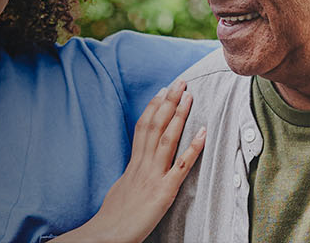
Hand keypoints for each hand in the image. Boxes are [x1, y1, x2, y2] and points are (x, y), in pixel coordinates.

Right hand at [59, 81, 205, 242]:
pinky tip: (203, 132)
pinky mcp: (164, 191)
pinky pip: (181, 166)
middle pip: (155, 126)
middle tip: (179, 82)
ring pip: (167, 138)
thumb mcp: (120, 189)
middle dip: (168, 102)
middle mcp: (142, 165)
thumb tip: (134, 169)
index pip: (142, 128)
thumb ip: (130, 176)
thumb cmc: (113, 217)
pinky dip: (193, 147)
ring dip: (179, 115)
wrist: (106, 234)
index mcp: (132, 164)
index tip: (161, 92)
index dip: (153, 108)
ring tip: (189, 95)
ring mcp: (153, 176)